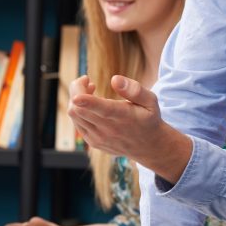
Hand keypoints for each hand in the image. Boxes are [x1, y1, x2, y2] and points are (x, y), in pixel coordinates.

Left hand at [68, 75, 191, 183]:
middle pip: (78, 109)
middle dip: (77, 88)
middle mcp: (108, 129)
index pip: (102, 109)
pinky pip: (77, 121)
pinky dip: (78, 109)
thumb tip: (114, 79)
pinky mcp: (93, 141)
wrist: (148, 146)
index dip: (87, 101)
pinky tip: (90, 103)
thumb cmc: (148, 118)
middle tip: (87, 80)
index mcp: (123, 117)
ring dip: (76, 98)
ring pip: (74, 114)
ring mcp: (98, 137)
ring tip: (90, 89)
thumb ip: (135, 90)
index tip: (78, 92)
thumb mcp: (150, 101)